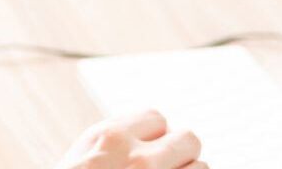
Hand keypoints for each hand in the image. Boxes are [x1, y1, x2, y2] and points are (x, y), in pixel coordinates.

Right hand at [55, 110, 202, 168]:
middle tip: (166, 168)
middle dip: (179, 152)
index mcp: (109, 141)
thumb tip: (146, 138)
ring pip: (201, 167)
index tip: (149, 149)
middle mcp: (139, 161)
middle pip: (187, 138)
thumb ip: (111, 146)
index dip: (155, 135)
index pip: (155, 118)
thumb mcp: (80, 162)